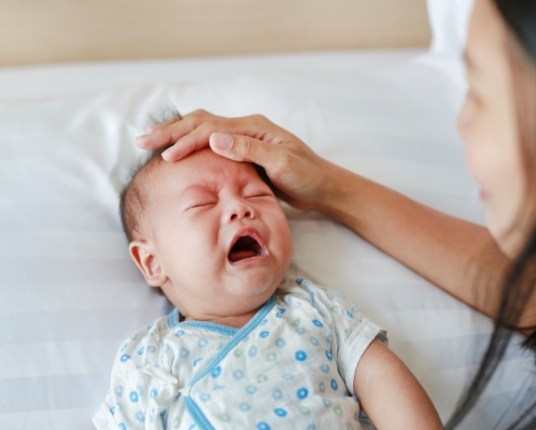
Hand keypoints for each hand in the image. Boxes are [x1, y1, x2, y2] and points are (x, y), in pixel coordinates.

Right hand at [137, 109, 335, 209]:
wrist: (322, 187)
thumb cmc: (307, 176)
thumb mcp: (282, 164)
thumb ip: (249, 150)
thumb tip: (214, 138)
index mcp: (253, 128)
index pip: (210, 130)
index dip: (186, 142)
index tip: (166, 156)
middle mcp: (246, 128)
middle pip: (200, 123)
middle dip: (171, 131)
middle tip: (142, 140)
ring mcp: (244, 139)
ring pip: (203, 129)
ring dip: (177, 134)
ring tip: (151, 140)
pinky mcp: (243, 152)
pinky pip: (210, 144)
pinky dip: (190, 144)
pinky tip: (177, 151)